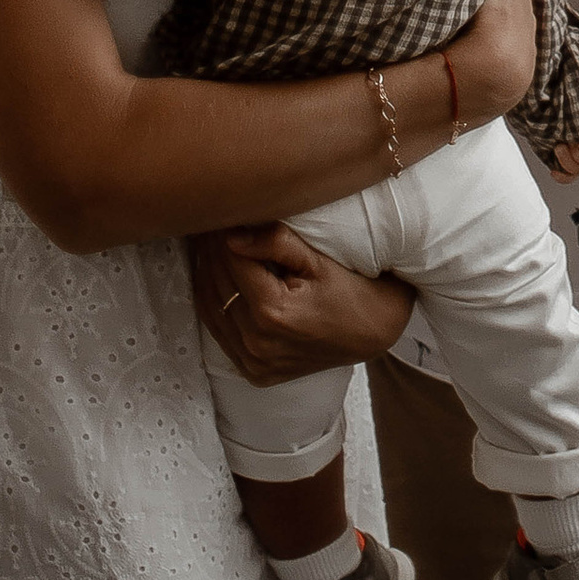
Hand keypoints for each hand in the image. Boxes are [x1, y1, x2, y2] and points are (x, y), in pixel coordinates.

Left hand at [190, 224, 414, 384]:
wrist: (372, 333)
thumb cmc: (350, 290)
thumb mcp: (318, 261)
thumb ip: (276, 243)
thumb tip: (231, 234)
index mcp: (273, 313)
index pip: (231, 260)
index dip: (222, 231)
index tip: (220, 208)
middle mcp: (257, 342)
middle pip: (217, 283)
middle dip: (210, 249)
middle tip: (208, 219)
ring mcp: (254, 361)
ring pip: (211, 307)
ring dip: (206, 273)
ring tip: (207, 243)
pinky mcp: (253, 370)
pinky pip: (219, 331)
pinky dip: (213, 302)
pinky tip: (214, 276)